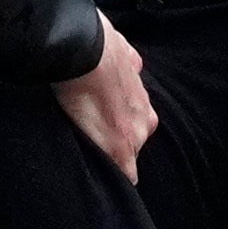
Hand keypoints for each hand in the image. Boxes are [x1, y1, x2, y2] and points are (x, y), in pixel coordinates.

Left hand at [56, 19, 155, 175]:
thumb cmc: (86, 96)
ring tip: (91, 102)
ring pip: (131, 101)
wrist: (82, 48)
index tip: (101, 157)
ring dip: (116, 104)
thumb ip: (121, 162)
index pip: (133, 154)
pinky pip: (127, 69)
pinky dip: (117, 73)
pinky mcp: (127, 56)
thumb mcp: (104, 141)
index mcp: (142, 126)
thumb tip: (131, 180)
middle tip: (90, 130)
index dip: (118, 158)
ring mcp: (137, 79)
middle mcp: (145, 105)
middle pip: (134, 128)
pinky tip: (98, 73)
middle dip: (117, 132)